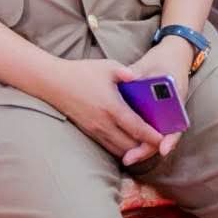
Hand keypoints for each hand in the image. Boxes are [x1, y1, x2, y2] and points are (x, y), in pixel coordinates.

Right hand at [38, 58, 162, 164]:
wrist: (53, 83)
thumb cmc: (82, 73)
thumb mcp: (108, 67)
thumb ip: (126, 73)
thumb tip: (137, 77)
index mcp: (112, 107)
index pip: (137, 128)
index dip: (151, 136)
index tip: (163, 140)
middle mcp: (104, 123)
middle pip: (129, 145)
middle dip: (145, 147)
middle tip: (158, 143)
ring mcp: (95, 130)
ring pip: (118, 149)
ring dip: (132, 150)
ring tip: (146, 146)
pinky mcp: (88, 132)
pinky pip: (108, 146)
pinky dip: (120, 148)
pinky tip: (128, 143)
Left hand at [124, 35, 195, 159]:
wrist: (174, 53)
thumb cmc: (164, 59)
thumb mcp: (151, 64)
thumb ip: (139, 72)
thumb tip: (129, 78)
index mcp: (177, 98)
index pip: (176, 124)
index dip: (169, 138)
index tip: (162, 149)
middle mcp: (174, 109)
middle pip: (163, 136)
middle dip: (147, 148)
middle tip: (130, 158)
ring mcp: (166, 112)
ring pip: (155, 136)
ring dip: (142, 147)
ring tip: (126, 157)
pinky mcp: (156, 113)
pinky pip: (149, 129)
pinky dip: (139, 138)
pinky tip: (124, 144)